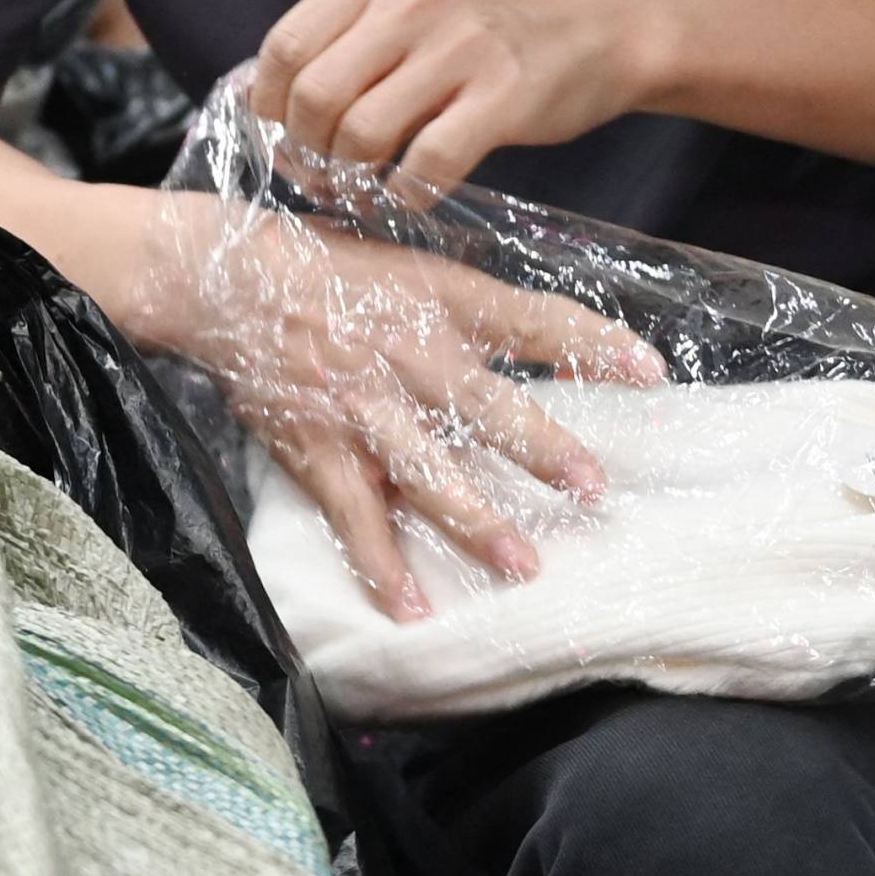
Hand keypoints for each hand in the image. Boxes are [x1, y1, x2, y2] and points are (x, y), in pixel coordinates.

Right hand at [133, 192, 662, 618]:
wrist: (225, 279)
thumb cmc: (328, 268)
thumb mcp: (413, 265)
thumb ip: (476, 307)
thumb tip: (551, 338)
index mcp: (438, 299)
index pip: (529, 317)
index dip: (590, 343)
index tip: (650, 370)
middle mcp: (406, 354)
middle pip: (484, 406)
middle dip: (540, 449)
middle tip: (591, 488)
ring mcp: (361, 407)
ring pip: (426, 471)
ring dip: (474, 521)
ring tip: (522, 565)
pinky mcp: (319, 449)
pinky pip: (356, 517)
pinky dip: (382, 565)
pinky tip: (411, 610)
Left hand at [251, 0, 664, 192]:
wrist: (607, 21)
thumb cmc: (495, 17)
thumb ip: (348, 30)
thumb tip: (267, 101)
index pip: (285, 46)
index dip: (270, 105)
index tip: (284, 135)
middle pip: (314, 96)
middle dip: (305, 149)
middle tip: (319, 173)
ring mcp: (461, 46)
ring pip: (361, 133)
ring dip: (351, 176)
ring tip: (362, 184)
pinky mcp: (504, 97)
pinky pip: (425, 165)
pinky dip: (404, 194)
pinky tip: (409, 193)